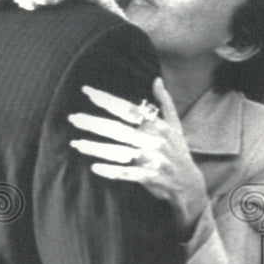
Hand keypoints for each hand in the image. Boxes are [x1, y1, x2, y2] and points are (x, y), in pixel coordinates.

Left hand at [68, 77, 208, 234]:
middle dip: (94, 123)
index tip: (87, 91)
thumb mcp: (175, 125)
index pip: (128, 109)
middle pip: (119, 129)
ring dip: (97, 148)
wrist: (190, 183)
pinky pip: (130, 173)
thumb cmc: (177, 150)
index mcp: (158, 125)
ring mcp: (154, 159)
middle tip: (72, 118)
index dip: (107, 100)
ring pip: (121, 152)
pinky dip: (113, 171)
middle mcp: (155, 140)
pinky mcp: (153, 177)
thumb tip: (157, 80)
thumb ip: (165, 102)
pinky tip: (95, 168)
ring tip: (76, 143)